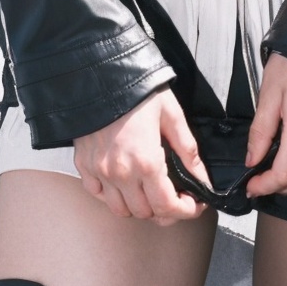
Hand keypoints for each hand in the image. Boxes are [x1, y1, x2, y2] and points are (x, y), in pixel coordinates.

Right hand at [74, 87, 212, 225]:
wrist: (102, 72)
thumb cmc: (138, 90)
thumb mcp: (171, 114)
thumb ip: (188, 150)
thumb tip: (202, 177)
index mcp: (146, 161)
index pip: (167, 206)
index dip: (186, 211)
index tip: (194, 205)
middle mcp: (120, 172)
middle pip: (145, 213)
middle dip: (166, 210)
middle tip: (177, 197)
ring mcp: (99, 170)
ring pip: (121, 210)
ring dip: (139, 206)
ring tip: (150, 191)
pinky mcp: (84, 164)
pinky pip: (97, 194)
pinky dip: (111, 196)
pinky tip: (123, 183)